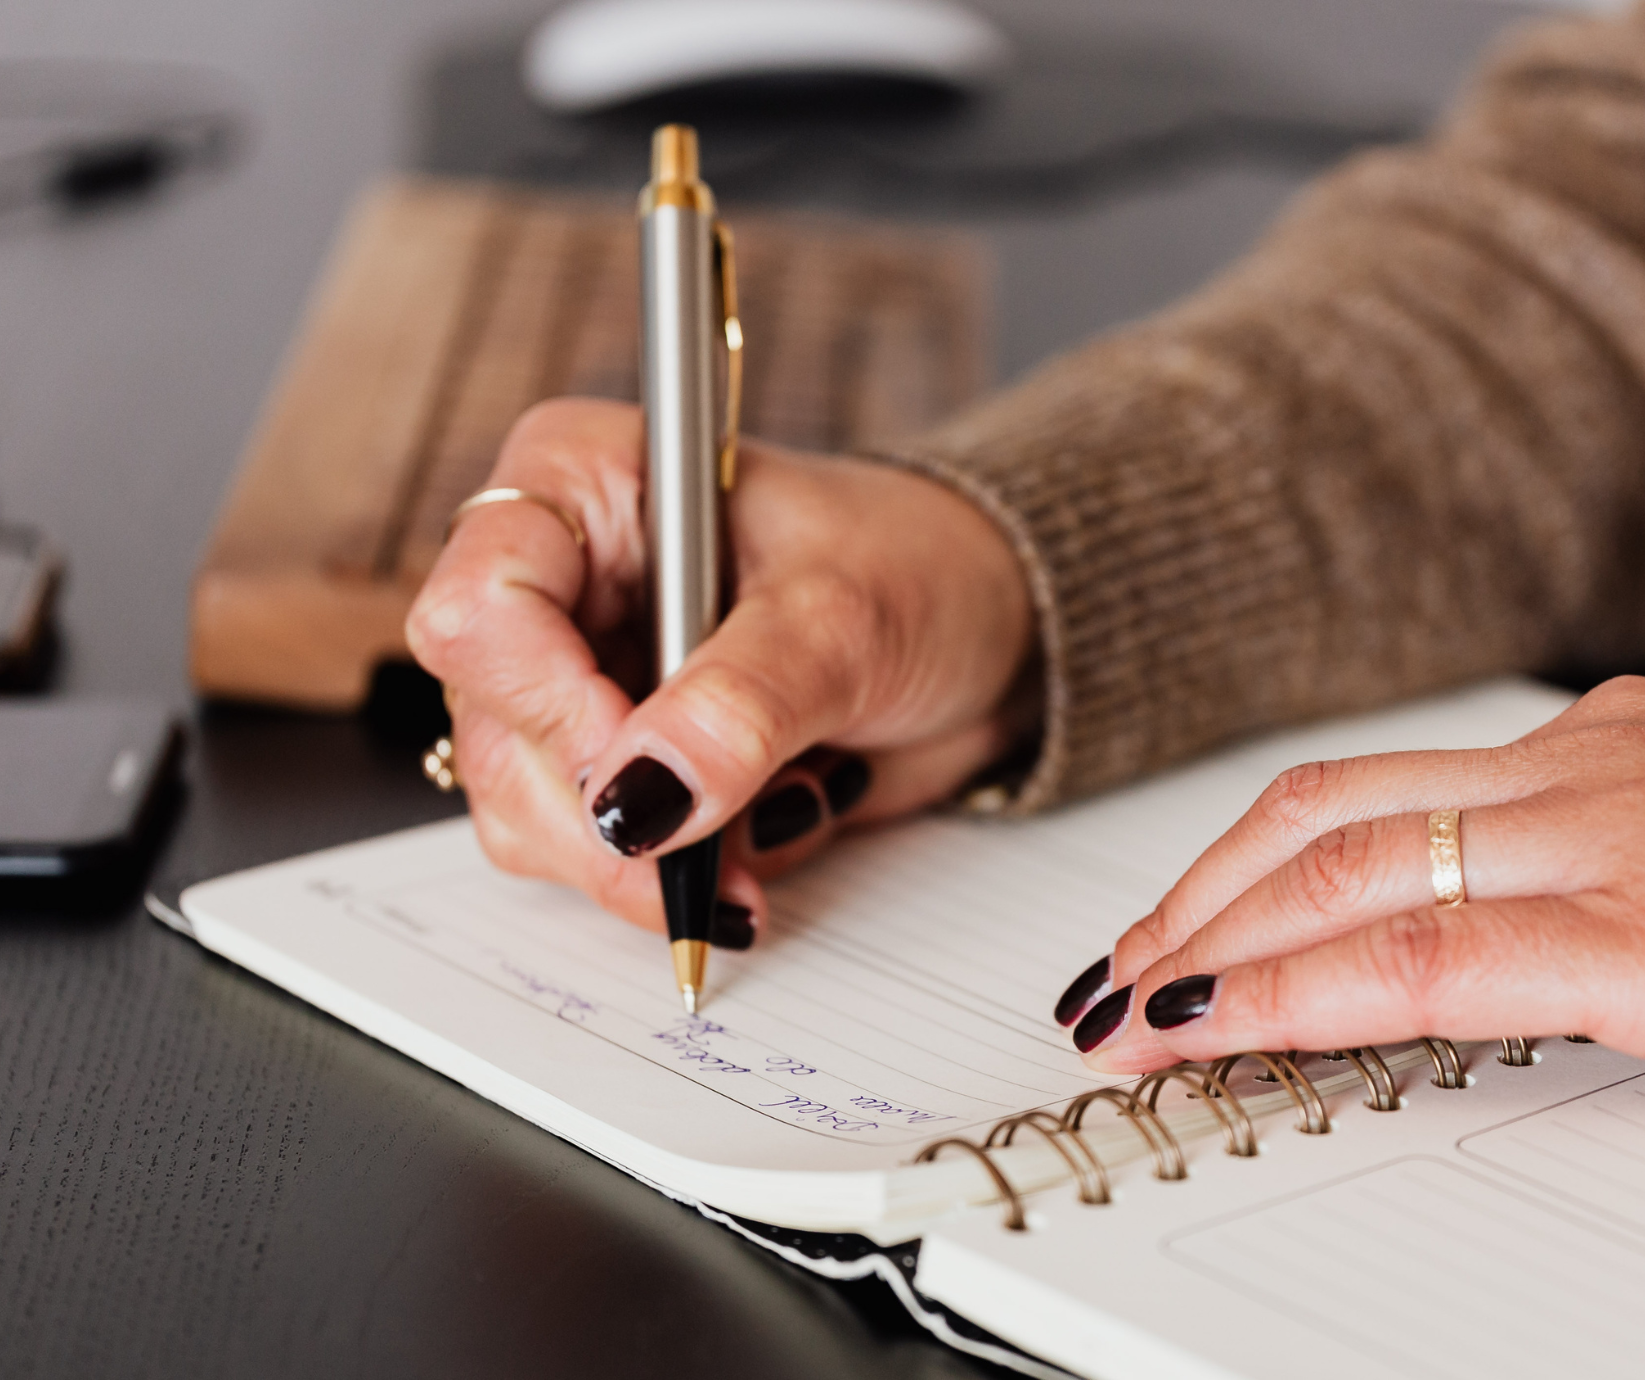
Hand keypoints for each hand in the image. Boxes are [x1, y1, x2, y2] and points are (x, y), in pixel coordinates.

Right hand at [406, 398, 1036, 938]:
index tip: (644, 776)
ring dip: (648, 862)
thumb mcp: (843, 620)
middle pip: (497, 733)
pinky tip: (767, 831)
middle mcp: (561, 582)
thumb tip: (642, 801)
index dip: (548, 707)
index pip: (482, 605)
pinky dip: (682, 874)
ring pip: (529, 813)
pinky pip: (598, 856)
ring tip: (769, 828)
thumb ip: (741, 705)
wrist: (991, 630)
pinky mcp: (623, 764)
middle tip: (707, 858)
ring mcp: (583, 680)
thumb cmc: (921, 568)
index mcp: (584, 485)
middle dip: (606, 820)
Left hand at [1060, 676, 1644, 1110]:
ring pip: (1343, 872)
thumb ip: (1614, 879)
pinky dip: (1292, 989)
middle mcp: (1590, 769)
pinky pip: (1423, 955)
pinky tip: (1216, 1027)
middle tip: (1112, 972)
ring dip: (1208, 943)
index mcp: (1609, 748)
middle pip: (1321, 815)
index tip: (1176, 929)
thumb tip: (1509, 939)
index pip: (1371, 795)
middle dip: (1192, 898)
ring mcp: (1615, 838)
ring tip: (1127, 1010)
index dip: (1243, 864)